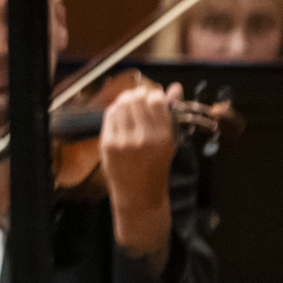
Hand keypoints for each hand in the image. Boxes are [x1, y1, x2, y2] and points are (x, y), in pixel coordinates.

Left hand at [102, 83, 177, 264]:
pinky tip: (120, 118)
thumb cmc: (157, 166)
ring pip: (120, 104)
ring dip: (126, 101)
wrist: (139, 196)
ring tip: (130, 109)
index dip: (154, 96)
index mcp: (163, 137)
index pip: (156, 100)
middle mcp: (143, 138)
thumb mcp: (170, 142)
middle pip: (136, 98)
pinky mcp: (107, 143)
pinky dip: (115, 112)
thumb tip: (175, 87)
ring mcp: (123, 141)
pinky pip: (109, 115)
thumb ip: (171, 114)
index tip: (154, 100)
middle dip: (138, 96)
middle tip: (140, 102)